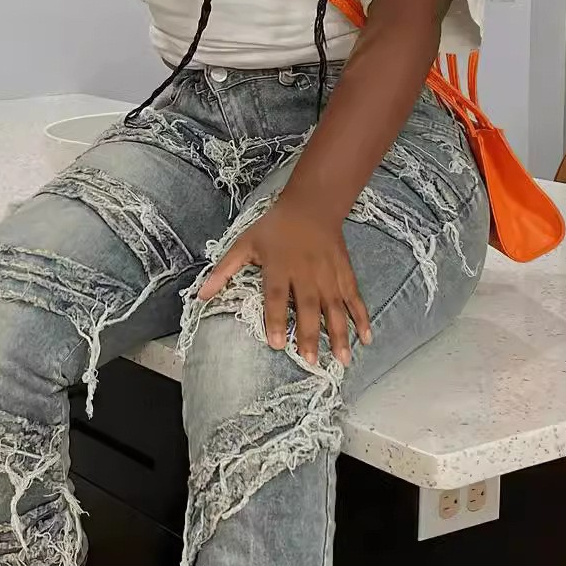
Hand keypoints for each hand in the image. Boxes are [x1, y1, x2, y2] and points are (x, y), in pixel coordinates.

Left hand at [199, 196, 371, 366]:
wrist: (312, 205)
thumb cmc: (274, 228)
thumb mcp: (244, 244)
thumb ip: (224, 270)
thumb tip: (200, 295)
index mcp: (279, 267)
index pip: (276, 296)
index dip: (276, 319)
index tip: (277, 343)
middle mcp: (306, 273)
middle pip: (308, 307)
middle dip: (310, 334)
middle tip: (310, 360)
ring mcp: (328, 275)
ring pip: (335, 308)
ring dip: (339, 334)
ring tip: (341, 360)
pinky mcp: (344, 274)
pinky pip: (354, 299)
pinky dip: (362, 318)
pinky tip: (366, 338)